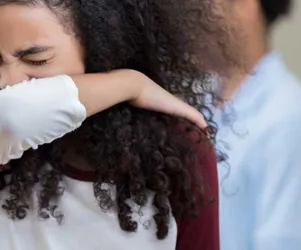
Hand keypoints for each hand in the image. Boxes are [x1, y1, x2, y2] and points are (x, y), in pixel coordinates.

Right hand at [72, 70, 206, 127]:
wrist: (126, 84)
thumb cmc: (119, 93)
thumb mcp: (116, 100)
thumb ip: (106, 101)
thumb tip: (94, 105)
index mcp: (150, 98)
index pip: (163, 104)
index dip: (171, 110)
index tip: (176, 121)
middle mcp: (160, 99)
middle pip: (176, 107)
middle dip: (186, 115)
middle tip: (195, 125)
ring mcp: (167, 102)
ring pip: (184, 111)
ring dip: (192, 118)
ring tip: (201, 126)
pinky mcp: (173, 106)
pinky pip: (189, 114)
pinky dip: (196, 119)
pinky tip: (205, 127)